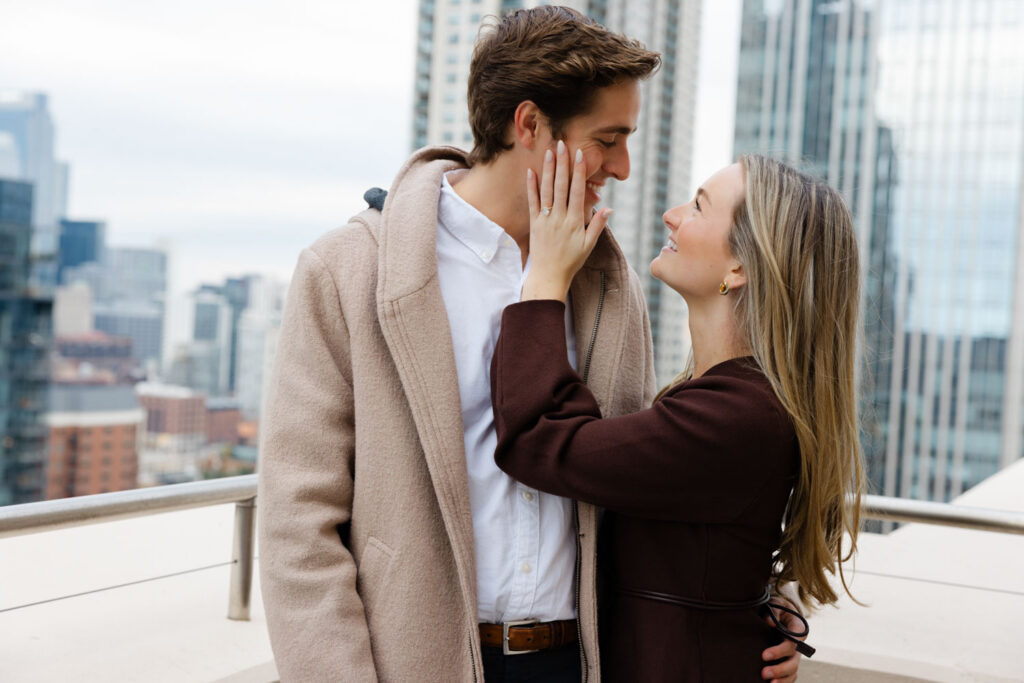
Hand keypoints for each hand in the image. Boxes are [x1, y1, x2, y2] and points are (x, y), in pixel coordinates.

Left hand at [521, 139, 611, 301]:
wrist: (548, 276)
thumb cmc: (571, 262)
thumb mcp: (589, 245)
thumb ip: (597, 225)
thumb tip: (609, 208)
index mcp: (575, 221)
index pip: (577, 190)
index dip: (579, 171)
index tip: (580, 154)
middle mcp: (559, 217)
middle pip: (561, 185)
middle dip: (562, 163)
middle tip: (562, 144)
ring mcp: (545, 219)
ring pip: (547, 190)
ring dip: (548, 169)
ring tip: (549, 151)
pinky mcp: (534, 223)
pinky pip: (532, 201)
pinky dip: (531, 186)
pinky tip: (531, 171)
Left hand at [761, 594, 804, 681]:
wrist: (780, 613)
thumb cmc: (777, 608)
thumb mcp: (776, 605)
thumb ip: (773, 612)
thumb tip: (770, 623)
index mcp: (798, 630)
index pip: (793, 643)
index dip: (780, 651)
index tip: (764, 655)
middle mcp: (798, 645)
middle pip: (793, 661)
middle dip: (779, 669)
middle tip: (764, 673)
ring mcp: (794, 655)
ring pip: (793, 671)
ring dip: (782, 679)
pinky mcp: (788, 661)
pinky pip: (790, 675)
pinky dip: (784, 681)